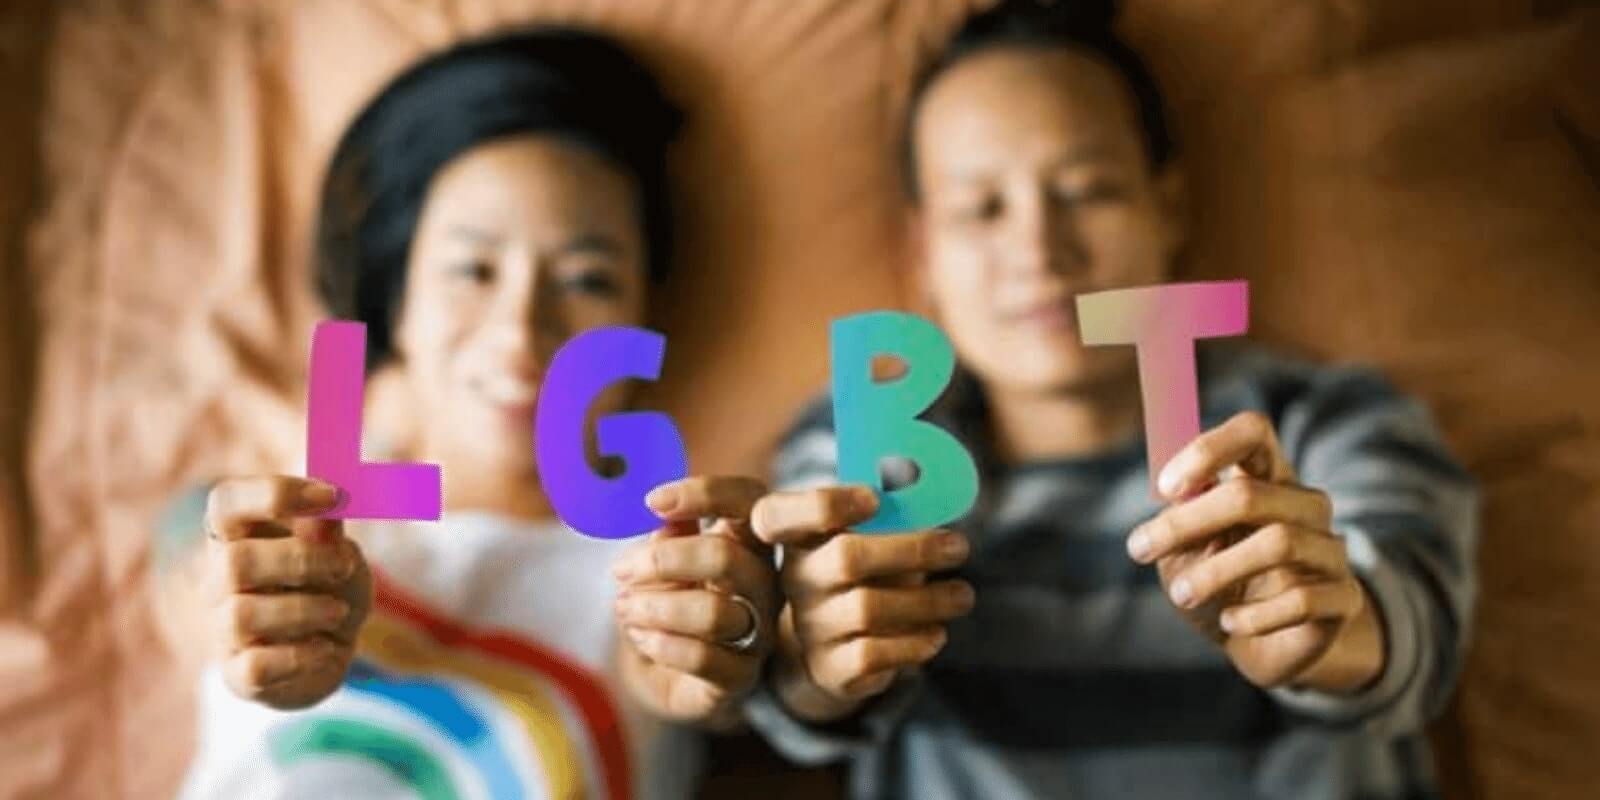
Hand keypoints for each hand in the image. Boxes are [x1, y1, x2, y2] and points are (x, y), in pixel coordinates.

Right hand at [202, 476, 369, 708]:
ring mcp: (222, 630)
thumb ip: (328, 531)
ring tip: (338, 612)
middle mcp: (219, 580)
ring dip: (305, 611)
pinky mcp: (238, 675)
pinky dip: (302, 656)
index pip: (225, 503)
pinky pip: (256, 666)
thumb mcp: (339, 551)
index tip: (332, 495)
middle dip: (302, 561)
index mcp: (238, 536)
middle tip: (343, 567)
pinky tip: (326, 648)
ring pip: (242, 616)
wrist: (330, 650)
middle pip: (234, 561)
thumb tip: (328, 506)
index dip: (274, 493)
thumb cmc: (328, 587)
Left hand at [610, 476, 777, 724]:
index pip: (749, 501)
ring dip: (654, 608)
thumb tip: (665, 518)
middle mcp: (765, 584)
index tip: (652, 502)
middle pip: (725, 557)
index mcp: (751, 542)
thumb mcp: (666, 562)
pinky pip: (702, 658)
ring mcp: (758, 633)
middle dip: (662, 562)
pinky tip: (640, 637)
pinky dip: (660, 644)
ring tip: (624, 608)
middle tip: (620, 571)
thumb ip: (670, 536)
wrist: (669, 671)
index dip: (705, 494)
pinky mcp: (740, 677)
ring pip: (712, 613)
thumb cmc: (672, 601)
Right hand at [751, 486, 972, 721]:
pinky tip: (936, 634)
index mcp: (800, 537)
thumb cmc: (866, 578)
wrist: (835, 650)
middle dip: (912, 549)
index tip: (874, 500)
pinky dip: (913, 643)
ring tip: (962, 595)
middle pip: (846, 557)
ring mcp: (810, 626)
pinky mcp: (830, 668)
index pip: (780, 514)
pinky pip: (872, 654)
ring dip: (927, 600)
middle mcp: (796, 580)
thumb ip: (892, 520)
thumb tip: (936, 503)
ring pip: (867, 608)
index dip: (827, 504)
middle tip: (959, 547)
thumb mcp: (870, 543)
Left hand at [1128, 411, 1384, 690]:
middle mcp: (1305, 506)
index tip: (1164, 488)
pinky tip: (1230, 622)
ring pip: (1279, 543)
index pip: (1252, 432)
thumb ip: (1179, 520)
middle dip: (1187, 521)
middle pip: (1251, 493)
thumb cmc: (1216, 585)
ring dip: (1216, 571)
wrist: (1263, 647)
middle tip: (1139, 549)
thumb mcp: (1185, 551)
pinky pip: (1302, 599)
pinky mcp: (1345, 597)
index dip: (1208, 449)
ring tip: (1181, 595)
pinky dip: (1254, 614)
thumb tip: (1175, 496)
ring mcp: (1330, 550)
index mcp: (1266, 479)